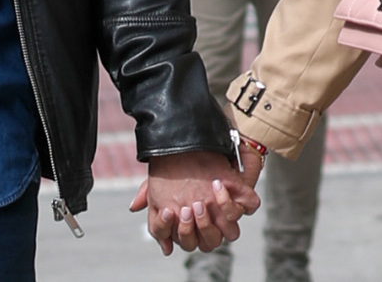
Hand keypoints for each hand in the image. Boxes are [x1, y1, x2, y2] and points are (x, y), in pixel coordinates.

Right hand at [128, 150, 260, 254]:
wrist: (198, 139)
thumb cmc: (179, 162)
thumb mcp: (160, 180)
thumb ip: (148, 197)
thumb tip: (135, 210)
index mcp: (195, 224)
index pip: (190, 242)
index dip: (181, 233)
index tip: (169, 211)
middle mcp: (214, 221)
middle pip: (210, 242)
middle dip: (201, 226)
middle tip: (191, 206)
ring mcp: (231, 211)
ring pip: (231, 232)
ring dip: (217, 218)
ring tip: (204, 197)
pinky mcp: (246, 196)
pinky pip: (246, 208)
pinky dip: (233, 201)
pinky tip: (218, 185)